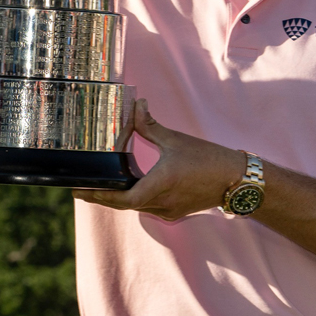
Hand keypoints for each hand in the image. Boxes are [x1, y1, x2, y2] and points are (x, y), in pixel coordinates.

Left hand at [73, 99, 245, 220]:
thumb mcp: (175, 140)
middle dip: (103, 197)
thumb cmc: (207, 159)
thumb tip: (137, 105)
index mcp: (159, 186)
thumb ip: (150, 126)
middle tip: (84, 188)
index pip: (122, 199)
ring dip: (119, 198)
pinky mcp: (174, 210)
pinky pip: (148, 206)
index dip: (99, 196)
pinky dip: (135, 197)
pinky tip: (130, 185)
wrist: (235, 179)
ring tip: (102, 186)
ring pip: (136, 206)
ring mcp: (168, 210)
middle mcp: (161, 203)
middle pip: (124, 204)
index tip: (80, 192)